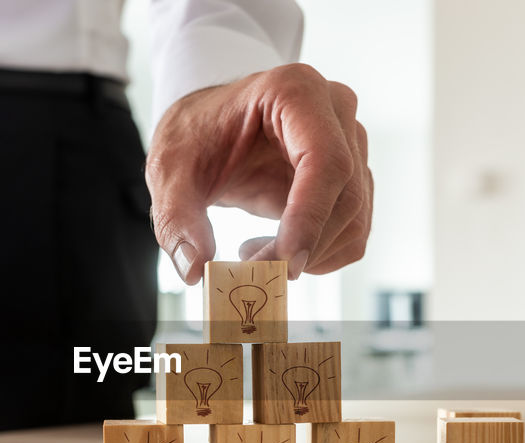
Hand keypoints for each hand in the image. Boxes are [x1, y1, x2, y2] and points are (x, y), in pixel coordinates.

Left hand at [145, 63, 372, 284]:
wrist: (209, 127)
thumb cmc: (195, 136)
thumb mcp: (170, 172)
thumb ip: (177, 218)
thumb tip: (196, 268)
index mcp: (295, 92)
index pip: (325, 161)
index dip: (310, 217)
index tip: (285, 262)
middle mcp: (335, 110)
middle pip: (346, 195)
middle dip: (305, 246)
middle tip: (254, 269)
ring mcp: (351, 142)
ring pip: (354, 219)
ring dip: (311, 255)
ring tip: (256, 254)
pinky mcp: (353, 176)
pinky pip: (353, 230)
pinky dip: (321, 255)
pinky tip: (279, 248)